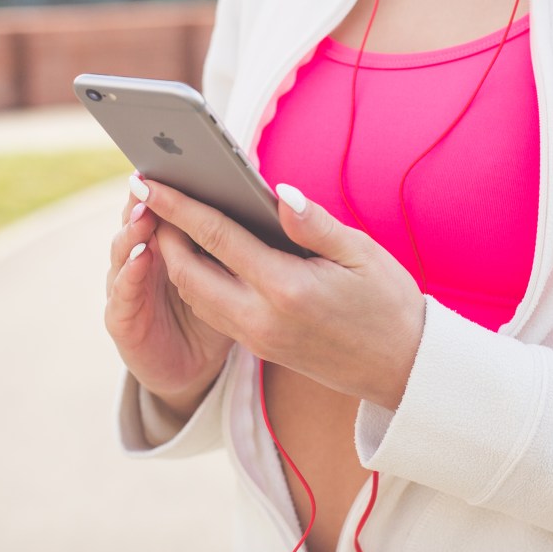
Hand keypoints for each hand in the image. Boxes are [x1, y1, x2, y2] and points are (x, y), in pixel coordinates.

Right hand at [104, 172, 234, 420]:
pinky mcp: (122, 321)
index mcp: (175, 242)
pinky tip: (140, 257)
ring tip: (146, 210)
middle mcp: (144, 258)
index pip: (169, 206)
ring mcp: (128, 288)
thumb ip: (246, 238)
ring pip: (124, 251)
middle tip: (156, 174)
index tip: (181, 155)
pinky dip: (127, 274)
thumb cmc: (227, 312)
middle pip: (138, 220)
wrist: (197, 368)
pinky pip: (120, 295)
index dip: (172, 184)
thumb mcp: (243, 275)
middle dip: (145, 198)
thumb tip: (273, 195)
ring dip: (132, 229)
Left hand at [136, 177, 425, 408]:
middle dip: (163, 233)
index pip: (217, 239)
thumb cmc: (389, 304)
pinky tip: (199, 255)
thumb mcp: (362, 254)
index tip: (149, 181)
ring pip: (195, 297)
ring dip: (174, 260)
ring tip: (167, 220)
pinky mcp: (259, 348)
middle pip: (188, 273)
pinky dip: (195, 281)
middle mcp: (262, 319)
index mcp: (287, 290)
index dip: (179, 206)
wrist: (403, 370)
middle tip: (150, 196)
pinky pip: (212, 312)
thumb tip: (277, 192)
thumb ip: (314, 223)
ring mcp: (257, 339)